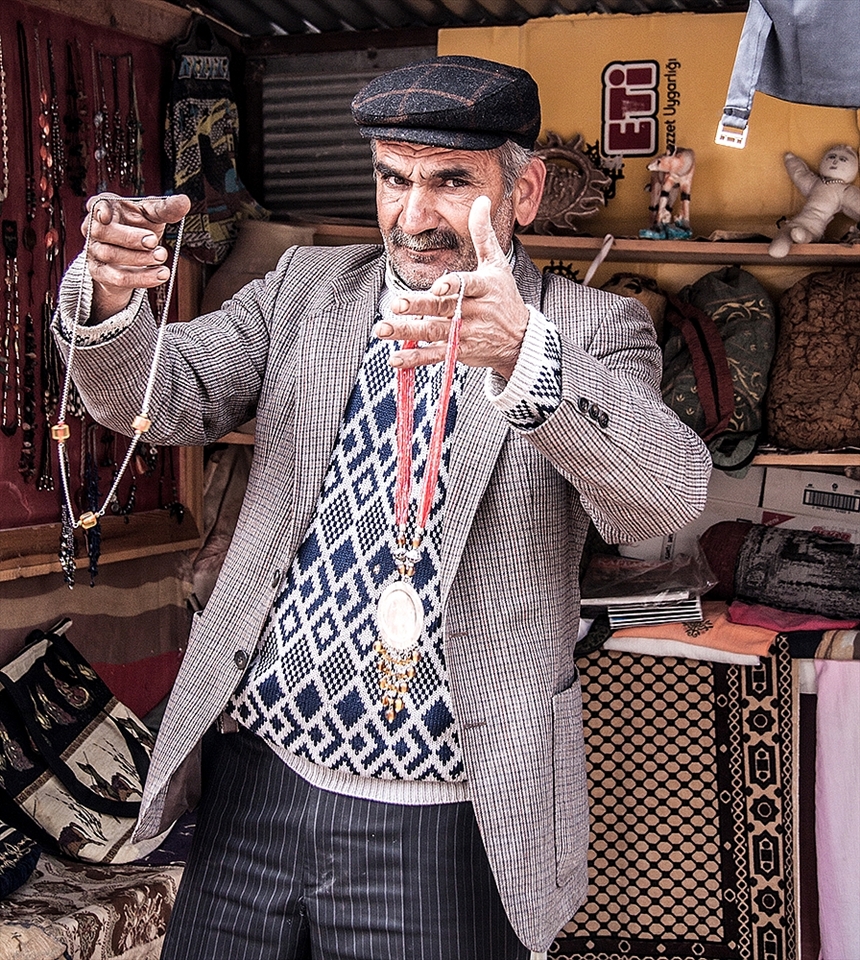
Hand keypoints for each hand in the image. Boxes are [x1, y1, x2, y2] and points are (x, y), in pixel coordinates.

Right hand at [81, 193, 191, 321]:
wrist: (132, 257)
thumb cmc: (140, 227)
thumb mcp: (153, 215)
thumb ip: (166, 209)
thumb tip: (184, 201)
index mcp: (106, 207)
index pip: (96, 204)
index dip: (99, 210)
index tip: (106, 215)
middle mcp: (95, 229)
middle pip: (102, 231)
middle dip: (129, 237)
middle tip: (154, 241)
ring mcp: (95, 251)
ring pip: (111, 255)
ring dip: (139, 258)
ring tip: (162, 256)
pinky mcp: (101, 273)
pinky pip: (118, 278)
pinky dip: (142, 278)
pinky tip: (160, 275)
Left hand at [374, 196, 529, 379]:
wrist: (520, 339)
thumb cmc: (505, 297)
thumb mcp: (498, 264)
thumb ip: (483, 234)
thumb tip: (482, 200)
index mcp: (485, 288)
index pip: (468, 285)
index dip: (453, 286)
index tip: (438, 286)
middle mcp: (475, 312)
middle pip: (444, 308)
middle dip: (419, 307)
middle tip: (396, 303)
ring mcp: (467, 334)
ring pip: (434, 332)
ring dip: (407, 332)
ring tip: (383, 329)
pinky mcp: (460, 352)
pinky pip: (435, 355)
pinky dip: (415, 359)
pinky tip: (395, 359)